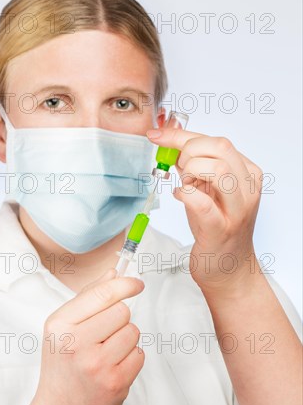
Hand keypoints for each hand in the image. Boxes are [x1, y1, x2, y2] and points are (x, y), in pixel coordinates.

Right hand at [34, 269, 144, 404]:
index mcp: (60, 324)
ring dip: (126, 339)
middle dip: (119, 319)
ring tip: (107, 352)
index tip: (137, 284)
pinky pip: (139, 354)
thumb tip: (114, 273)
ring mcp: (96, 365)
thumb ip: (88, 297)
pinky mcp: (115, 383)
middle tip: (104, 335)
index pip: (102, 294)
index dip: (125, 284)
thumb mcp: (63, 327)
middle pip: (122, 311)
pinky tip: (113, 367)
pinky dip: (131, 358)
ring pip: (133, 332)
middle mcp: (76, 343)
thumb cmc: (62, 365)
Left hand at [146, 127, 262, 295]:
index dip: (181, 135)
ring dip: (191, 171)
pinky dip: (185, 194)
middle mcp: (248, 188)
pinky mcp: (221, 230)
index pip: (216, 141)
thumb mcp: (207, 190)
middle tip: (177, 167)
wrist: (229, 269)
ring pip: (218, 169)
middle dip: (188, 150)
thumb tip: (171, 141)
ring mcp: (238, 210)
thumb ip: (194, 166)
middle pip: (220, 147)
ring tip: (185, 184)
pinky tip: (180, 196)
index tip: (157, 135)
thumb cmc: (216, 227)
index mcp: (247, 173)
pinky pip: (202, 203)